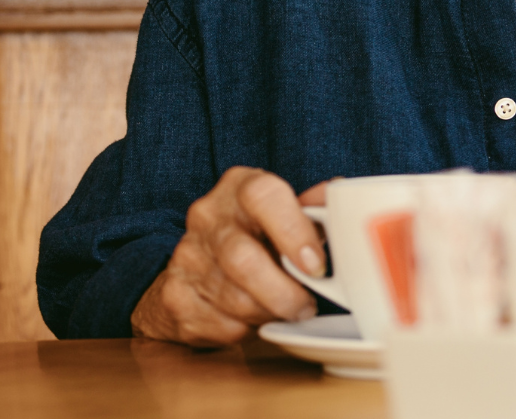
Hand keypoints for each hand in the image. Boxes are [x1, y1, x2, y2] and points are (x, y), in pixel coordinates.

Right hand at [130, 167, 329, 345]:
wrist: (198, 266)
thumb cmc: (258, 235)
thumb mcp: (287, 214)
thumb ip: (314, 209)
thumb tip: (340, 199)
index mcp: (239, 186)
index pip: (263, 195)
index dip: (293, 231)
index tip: (316, 265)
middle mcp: (207, 216)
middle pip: (243, 259)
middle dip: (284, 292)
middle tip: (307, 305)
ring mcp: (186, 256)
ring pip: (234, 299)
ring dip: (269, 313)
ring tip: (287, 310)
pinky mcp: (175, 296)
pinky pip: (220, 324)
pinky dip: (247, 329)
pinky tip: (255, 318)